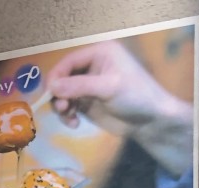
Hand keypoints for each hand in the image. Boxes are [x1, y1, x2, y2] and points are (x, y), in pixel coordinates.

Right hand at [47, 41, 193, 176]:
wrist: (149, 120)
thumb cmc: (135, 96)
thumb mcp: (108, 87)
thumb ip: (79, 86)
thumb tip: (51, 87)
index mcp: (99, 53)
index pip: (69, 61)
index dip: (56, 77)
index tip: (50, 94)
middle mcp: (91, 67)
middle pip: (62, 78)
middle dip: (58, 95)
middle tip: (62, 109)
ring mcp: (88, 86)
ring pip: (62, 94)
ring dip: (61, 107)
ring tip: (70, 118)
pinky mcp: (87, 103)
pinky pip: (68, 107)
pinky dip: (67, 116)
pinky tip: (74, 124)